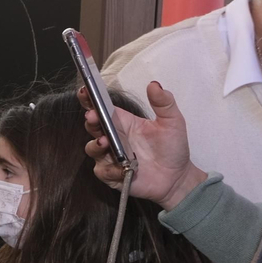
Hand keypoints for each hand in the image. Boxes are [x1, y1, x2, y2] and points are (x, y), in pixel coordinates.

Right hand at [80, 82, 205, 209]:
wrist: (177, 178)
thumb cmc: (173, 149)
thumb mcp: (172, 122)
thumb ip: (164, 103)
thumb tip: (154, 84)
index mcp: (123, 122)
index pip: (102, 108)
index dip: (90, 99)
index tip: (84, 91)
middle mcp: (113, 138)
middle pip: (92, 126)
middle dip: (90, 121)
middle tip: (93, 116)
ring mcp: (109, 156)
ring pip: (91, 148)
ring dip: (95, 145)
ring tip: (105, 142)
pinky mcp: (110, 174)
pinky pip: (103, 170)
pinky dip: (110, 169)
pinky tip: (122, 168)